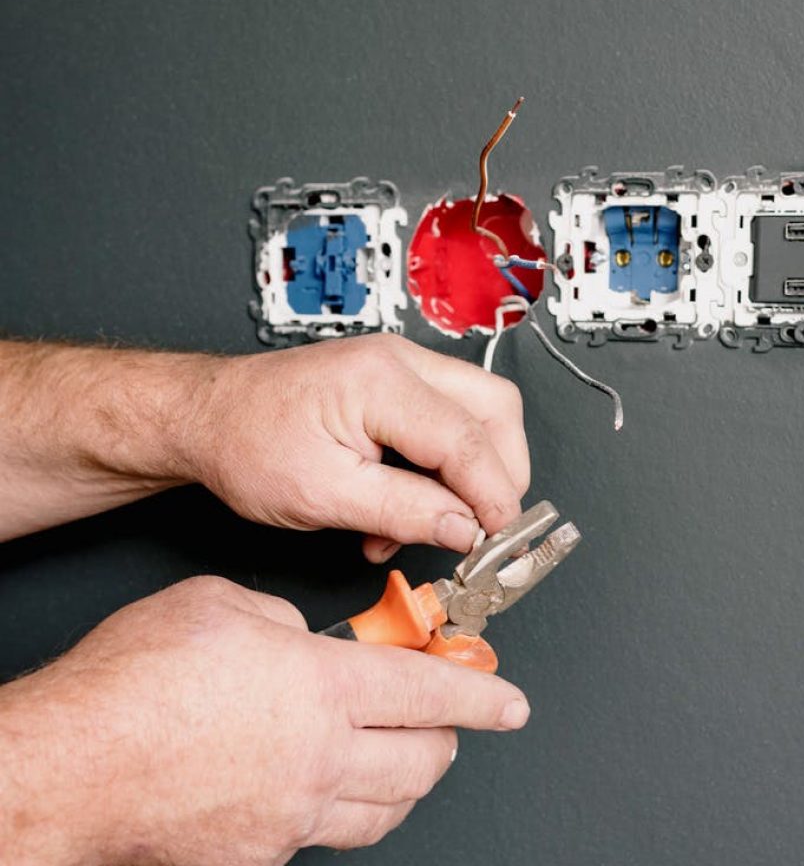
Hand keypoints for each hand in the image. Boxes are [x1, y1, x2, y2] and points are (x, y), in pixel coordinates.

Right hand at [0, 576, 530, 865]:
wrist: (66, 768)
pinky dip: (344, 810)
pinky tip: (324, 788)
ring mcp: (291, 815)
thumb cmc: (133, 681)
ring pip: (385, 810)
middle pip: (421, 761)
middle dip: (449, 738)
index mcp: (320, 686)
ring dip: (407, 780)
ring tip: (403, 757)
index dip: (480, 695)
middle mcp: (318, 757)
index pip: (430, 692)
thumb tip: (305, 643)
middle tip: (448, 719)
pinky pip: (325, 837)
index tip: (510, 701)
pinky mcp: (259, 855)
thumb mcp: (222, 605)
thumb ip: (284, 623)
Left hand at [189, 335, 529, 561]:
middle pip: (494, 407)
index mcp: (380, 381)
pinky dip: (442, 468)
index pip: (467, 439)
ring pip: (477, 412)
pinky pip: (446, 420)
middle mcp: (398, 361)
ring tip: (430, 524)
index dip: (492, 495)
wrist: (206, 416)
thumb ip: (404, 512)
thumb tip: (466, 530)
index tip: (497, 540)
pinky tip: (408, 508)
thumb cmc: (244, 444)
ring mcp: (398, 366)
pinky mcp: (393, 383)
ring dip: (469, 474)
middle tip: (486, 526)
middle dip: (502, 472)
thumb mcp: (322, 496)